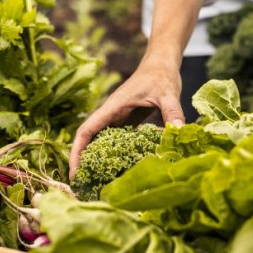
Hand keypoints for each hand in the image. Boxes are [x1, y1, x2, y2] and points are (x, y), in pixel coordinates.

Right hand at [68, 56, 184, 178]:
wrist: (162, 64)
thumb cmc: (161, 75)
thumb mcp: (167, 93)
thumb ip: (172, 112)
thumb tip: (178, 131)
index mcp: (113, 107)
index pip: (86, 131)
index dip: (77, 152)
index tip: (75, 173)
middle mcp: (111, 114)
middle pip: (89, 141)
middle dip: (83, 163)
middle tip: (83, 189)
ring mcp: (119, 119)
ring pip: (101, 142)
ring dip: (97, 161)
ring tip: (97, 186)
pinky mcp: (128, 122)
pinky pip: (116, 141)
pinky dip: (114, 156)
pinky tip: (120, 172)